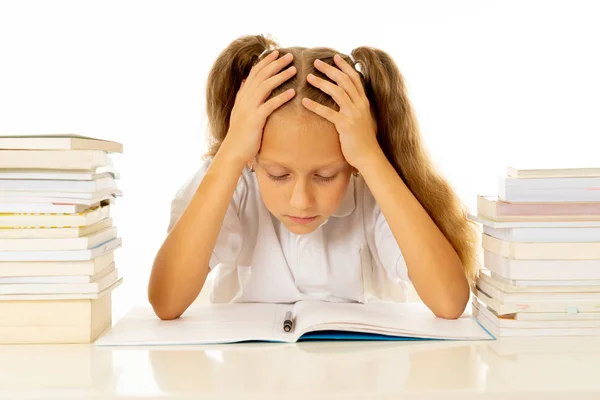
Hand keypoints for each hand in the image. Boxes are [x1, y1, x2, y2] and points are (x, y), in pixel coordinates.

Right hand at [222, 50, 296, 163]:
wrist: (234, 150)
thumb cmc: (240, 133)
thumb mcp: (239, 110)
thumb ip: (242, 95)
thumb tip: (245, 80)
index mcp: (243, 95)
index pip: (254, 72)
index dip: (265, 61)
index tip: (276, 52)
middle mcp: (245, 99)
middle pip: (261, 75)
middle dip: (275, 63)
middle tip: (289, 55)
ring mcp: (249, 108)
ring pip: (265, 86)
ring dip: (280, 76)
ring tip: (294, 69)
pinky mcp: (255, 119)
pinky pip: (270, 105)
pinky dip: (281, 97)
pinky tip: (292, 92)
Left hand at [301, 54, 379, 170]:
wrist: (368, 156)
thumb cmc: (362, 140)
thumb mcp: (361, 119)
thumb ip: (354, 108)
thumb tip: (346, 100)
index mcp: (363, 102)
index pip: (354, 78)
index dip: (345, 66)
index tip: (335, 57)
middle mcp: (360, 105)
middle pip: (344, 81)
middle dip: (330, 70)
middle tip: (316, 62)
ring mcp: (353, 115)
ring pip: (337, 92)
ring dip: (322, 83)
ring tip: (308, 77)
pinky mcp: (345, 126)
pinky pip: (329, 113)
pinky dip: (316, 106)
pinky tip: (304, 101)